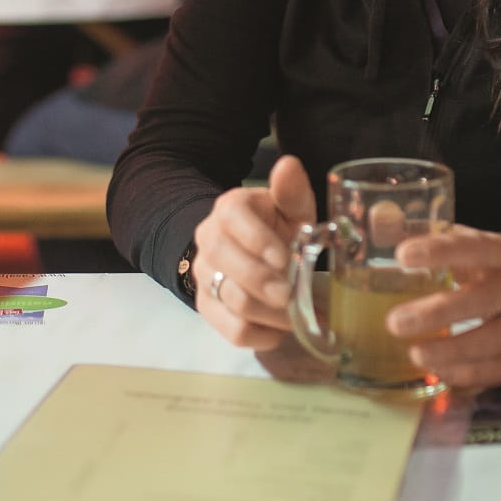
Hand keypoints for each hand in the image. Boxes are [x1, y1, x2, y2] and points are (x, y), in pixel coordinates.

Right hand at [192, 155, 316, 349]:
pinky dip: (259, 336)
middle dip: (262, 283)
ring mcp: (203, 275)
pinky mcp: (208, 307)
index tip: (285, 258)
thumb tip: (288, 164)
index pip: (233, 219)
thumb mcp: (290, 208)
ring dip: (269, 313)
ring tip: (297, 316)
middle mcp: (209, 240)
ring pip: (231, 300)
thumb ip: (291, 190)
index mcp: (230, 209)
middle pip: (227, 264)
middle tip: (291, 296)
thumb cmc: (277, 227)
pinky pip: (230, 330)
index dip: (258, 240)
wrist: (250, 252)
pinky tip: (278, 331)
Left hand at [384, 227, 500, 389]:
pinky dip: (468, 374)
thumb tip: (380, 219)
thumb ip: (435, 236)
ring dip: (452, 351)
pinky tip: (439, 372)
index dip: (440, 251)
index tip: (402, 255)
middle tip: (395, 322)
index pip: (475, 248)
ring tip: (415, 354)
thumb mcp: (481, 244)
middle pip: (482, 301)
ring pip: (493, 341)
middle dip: (437, 314)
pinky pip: (500, 370)